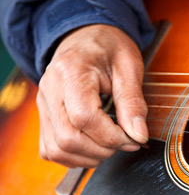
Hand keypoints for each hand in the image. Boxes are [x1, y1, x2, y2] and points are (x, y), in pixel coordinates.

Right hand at [37, 24, 147, 167]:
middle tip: (124, 142)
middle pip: (68, 139)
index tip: (132, 138)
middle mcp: (50, 90)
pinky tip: (92, 147)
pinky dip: (73, 157)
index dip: (111, 137)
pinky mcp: (44, 116)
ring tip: (110, 145)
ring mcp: (43, 105)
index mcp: (71, 71)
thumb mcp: (129, 67)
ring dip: (88, 157)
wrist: (86, 37)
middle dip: (102, 150)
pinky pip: (50, 149)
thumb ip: (133, 102)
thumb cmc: (109, 48)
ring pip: (57, 149)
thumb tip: (139, 135)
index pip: (84, 118)